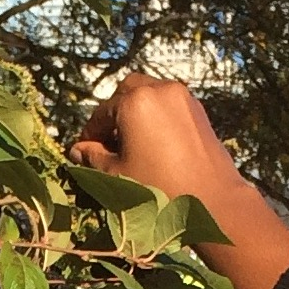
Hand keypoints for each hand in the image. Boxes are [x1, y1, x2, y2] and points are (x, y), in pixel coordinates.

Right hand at [69, 76, 288, 288]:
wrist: (211, 199)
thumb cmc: (159, 188)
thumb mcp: (117, 175)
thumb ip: (93, 158)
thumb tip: (77, 150)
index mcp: (135, 101)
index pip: (102, 113)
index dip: (89, 134)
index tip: (84, 151)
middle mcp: (159, 89)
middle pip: (126, 92)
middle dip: (114, 114)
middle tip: (107, 142)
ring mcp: (182, 96)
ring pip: (149, 94)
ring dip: (135, 112)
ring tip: (130, 143)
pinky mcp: (197, 109)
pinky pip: (168, 104)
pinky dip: (155, 115)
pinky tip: (152, 143)